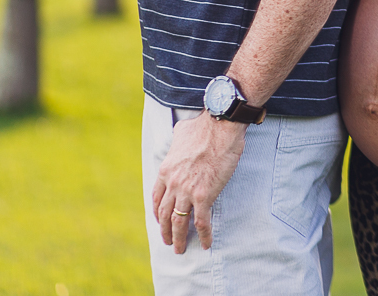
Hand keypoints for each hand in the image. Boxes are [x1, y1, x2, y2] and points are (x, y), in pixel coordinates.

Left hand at [151, 112, 246, 252]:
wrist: (220, 127)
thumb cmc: (204, 127)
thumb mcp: (182, 132)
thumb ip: (177, 140)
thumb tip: (181, 134)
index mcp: (166, 170)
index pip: (157, 197)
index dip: (157, 212)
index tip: (160, 220)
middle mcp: (173, 183)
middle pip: (164, 214)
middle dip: (165, 230)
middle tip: (168, 241)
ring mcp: (187, 191)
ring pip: (178, 222)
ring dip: (178, 238)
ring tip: (180, 249)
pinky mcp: (204, 195)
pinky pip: (201, 221)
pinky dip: (203, 235)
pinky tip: (206, 244)